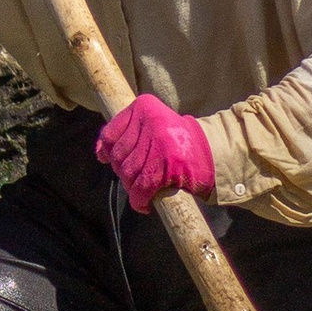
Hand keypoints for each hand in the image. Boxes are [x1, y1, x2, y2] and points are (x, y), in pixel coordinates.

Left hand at [94, 94, 216, 213]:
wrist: (211, 153)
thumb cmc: (176, 140)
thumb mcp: (152, 123)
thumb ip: (126, 132)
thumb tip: (101, 154)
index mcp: (145, 106)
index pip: (110, 134)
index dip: (106, 150)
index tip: (106, 158)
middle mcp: (151, 121)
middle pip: (120, 157)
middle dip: (124, 172)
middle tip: (137, 176)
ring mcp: (160, 143)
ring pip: (129, 173)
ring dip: (132, 187)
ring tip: (142, 189)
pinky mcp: (169, 164)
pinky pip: (142, 188)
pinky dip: (139, 200)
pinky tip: (143, 204)